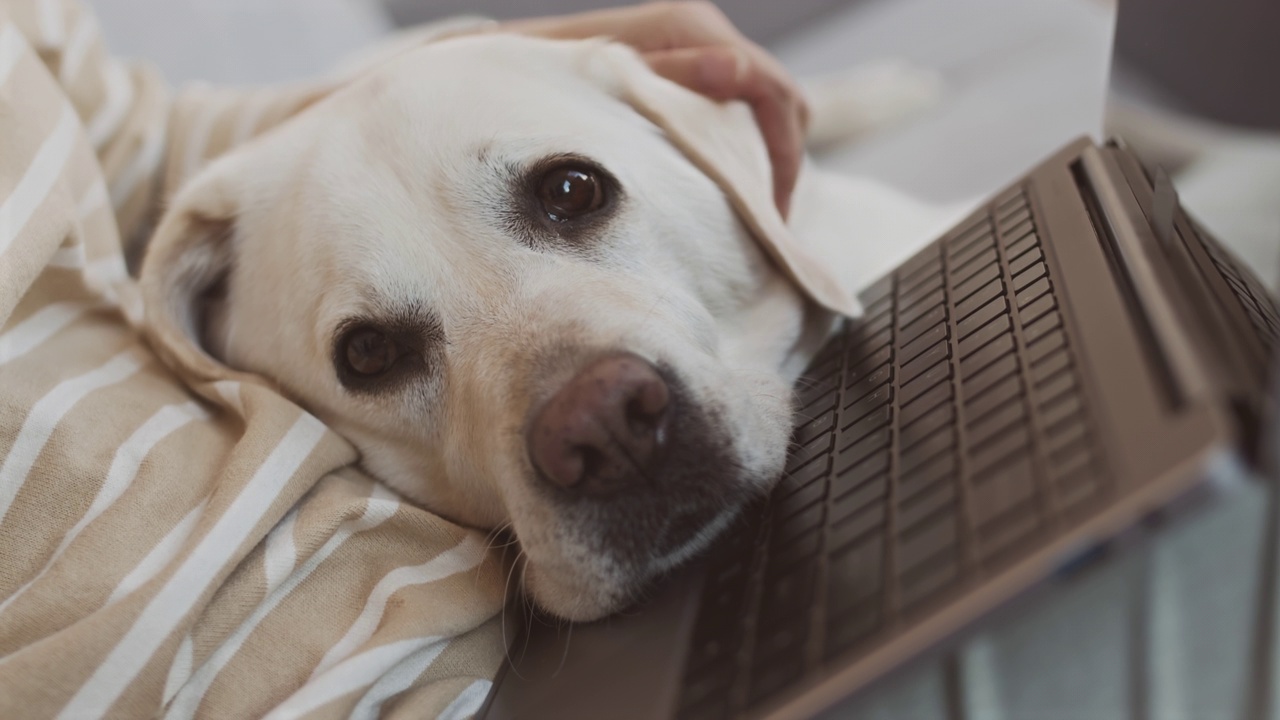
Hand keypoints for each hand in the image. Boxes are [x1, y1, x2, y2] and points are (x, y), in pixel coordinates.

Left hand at [500, 2, 808, 217]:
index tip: (768, 215)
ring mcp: (700, 52)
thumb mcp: (605, 89)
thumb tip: (735, 67)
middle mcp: (702, 31)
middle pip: (784, 98)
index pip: (769, 86)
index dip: (781, 153)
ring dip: (771, 160)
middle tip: (766, 228)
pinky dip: (751, 154)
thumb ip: (670, 77)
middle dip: (782, 163)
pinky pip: (745, 114)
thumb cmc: (546, 85)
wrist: (500, 73)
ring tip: (751, 219)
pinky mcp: (691, 76)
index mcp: (688, 25)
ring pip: (773, 108)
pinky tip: (731, 195)